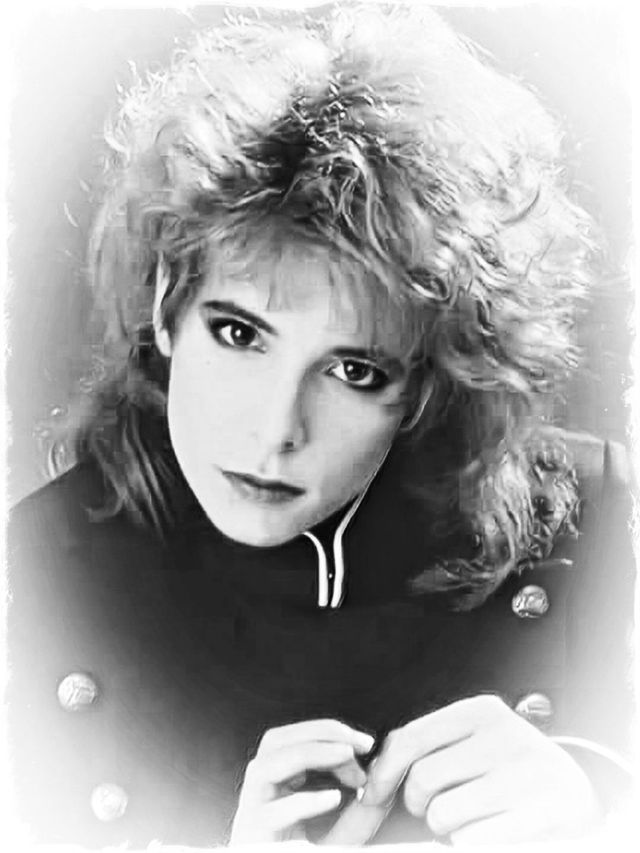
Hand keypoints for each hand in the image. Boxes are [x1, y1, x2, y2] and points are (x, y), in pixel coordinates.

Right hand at [229, 719, 373, 843]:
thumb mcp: (347, 834)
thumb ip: (365, 806)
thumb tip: (387, 765)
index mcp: (278, 789)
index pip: (295, 739)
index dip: (330, 733)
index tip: (367, 745)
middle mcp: (260, 798)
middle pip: (274, 742)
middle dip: (318, 733)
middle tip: (357, 744)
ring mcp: (251, 819)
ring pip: (264, 767)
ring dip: (308, 754)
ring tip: (346, 756)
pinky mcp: (253, 841)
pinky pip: (271, 814)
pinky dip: (303, 801)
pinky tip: (334, 799)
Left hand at [345, 695, 602, 844]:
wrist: (574, 791)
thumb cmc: (508, 767)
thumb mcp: (474, 740)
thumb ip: (429, 746)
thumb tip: (372, 775)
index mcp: (481, 711)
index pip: (410, 738)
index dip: (383, 773)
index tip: (373, 795)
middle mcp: (504, 735)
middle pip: (422, 779)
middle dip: (420, 804)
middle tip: (438, 808)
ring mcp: (526, 773)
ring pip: (443, 814)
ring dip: (445, 828)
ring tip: (468, 818)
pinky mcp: (543, 812)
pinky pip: (473, 840)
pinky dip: (470, 842)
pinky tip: (488, 832)